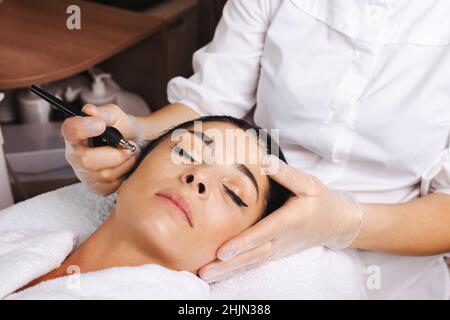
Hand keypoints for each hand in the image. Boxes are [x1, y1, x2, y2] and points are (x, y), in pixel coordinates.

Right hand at [61, 104, 143, 195]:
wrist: (135, 143)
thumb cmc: (122, 127)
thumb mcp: (114, 115)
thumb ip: (103, 113)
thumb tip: (90, 111)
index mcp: (75, 134)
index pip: (70, 131)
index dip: (83, 128)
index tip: (101, 125)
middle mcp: (75, 155)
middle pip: (87, 160)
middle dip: (115, 154)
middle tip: (130, 146)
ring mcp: (84, 173)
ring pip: (103, 175)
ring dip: (125, 163)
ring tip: (131, 153)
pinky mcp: (96, 187)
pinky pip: (110, 185)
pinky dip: (124, 175)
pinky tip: (125, 165)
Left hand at [198, 155, 363, 281]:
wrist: (338, 224)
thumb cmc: (321, 201)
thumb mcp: (308, 183)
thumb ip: (285, 174)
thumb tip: (264, 160)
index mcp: (290, 220)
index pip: (263, 233)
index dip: (243, 242)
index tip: (223, 251)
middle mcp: (282, 239)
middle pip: (253, 254)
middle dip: (229, 264)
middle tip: (205, 271)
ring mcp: (279, 249)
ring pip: (252, 262)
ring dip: (229, 270)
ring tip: (206, 275)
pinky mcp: (276, 253)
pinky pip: (255, 262)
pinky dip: (237, 269)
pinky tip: (220, 272)